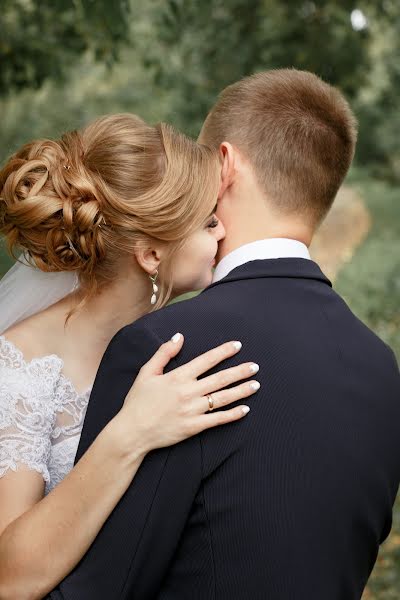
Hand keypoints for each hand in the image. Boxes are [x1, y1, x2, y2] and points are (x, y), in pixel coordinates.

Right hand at [118, 333, 259, 454]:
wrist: (132, 431)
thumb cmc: (138, 401)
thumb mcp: (147, 372)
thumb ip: (164, 353)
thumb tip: (179, 337)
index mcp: (178, 377)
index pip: (206, 360)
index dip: (224, 352)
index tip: (238, 346)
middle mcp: (188, 392)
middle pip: (220, 378)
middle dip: (240, 371)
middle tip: (255, 366)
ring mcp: (193, 410)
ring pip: (223, 398)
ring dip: (241, 390)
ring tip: (255, 384)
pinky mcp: (194, 427)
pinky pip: (218, 419)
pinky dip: (233, 414)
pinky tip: (245, 409)